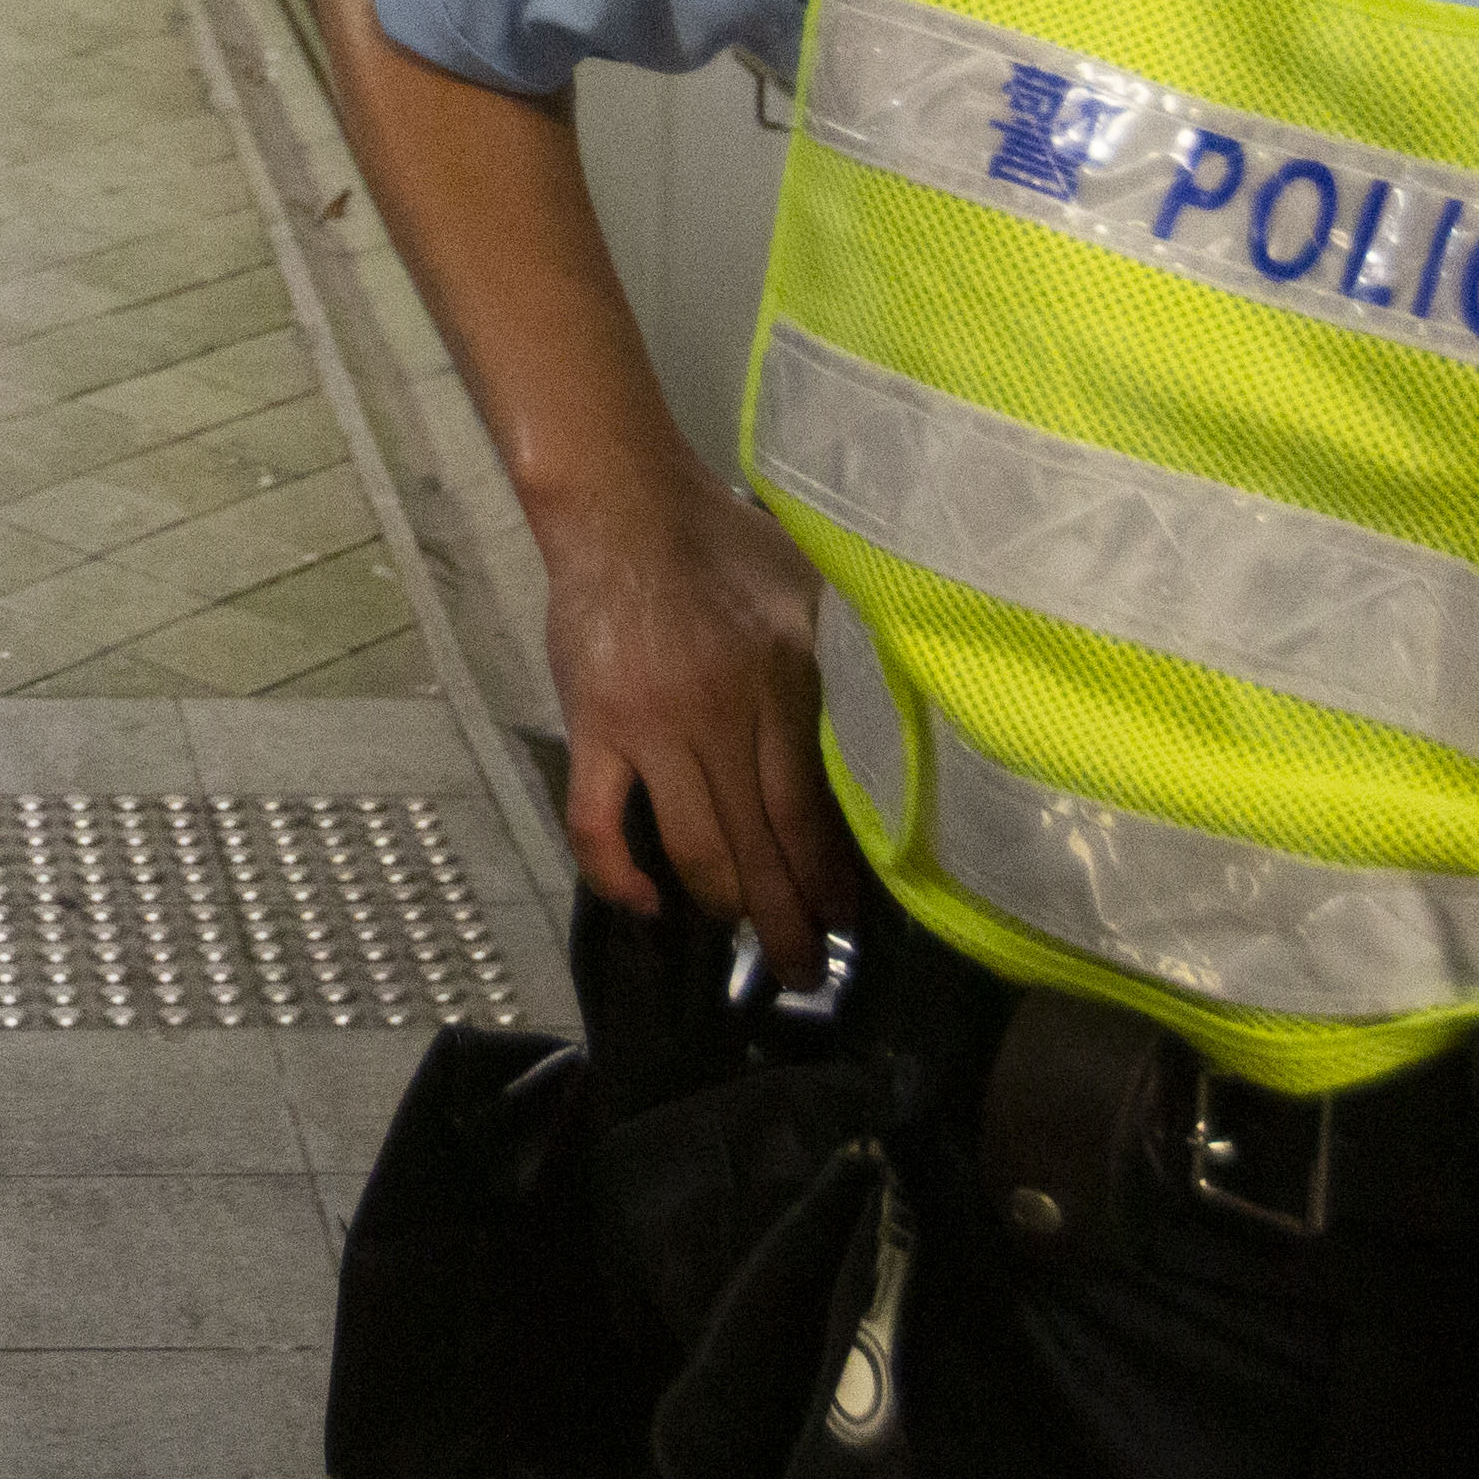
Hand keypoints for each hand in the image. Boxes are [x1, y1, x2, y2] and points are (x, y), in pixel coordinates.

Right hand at [537, 466, 863, 978]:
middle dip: (786, 921)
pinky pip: (596, 822)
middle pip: (757, 845)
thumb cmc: (722, 541)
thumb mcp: (806, 591)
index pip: (808, 810)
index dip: (827, 878)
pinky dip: (618, 875)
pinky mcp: (592, 729)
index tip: (846, 920)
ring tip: (743, 944)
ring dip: (723, 909)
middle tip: (804, 971)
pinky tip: (648, 905)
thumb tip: (886, 722)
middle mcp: (717, 717)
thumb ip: (838, 659)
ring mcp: (649, 729)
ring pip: (691, 847)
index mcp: (778, 685)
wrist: (623, 507)